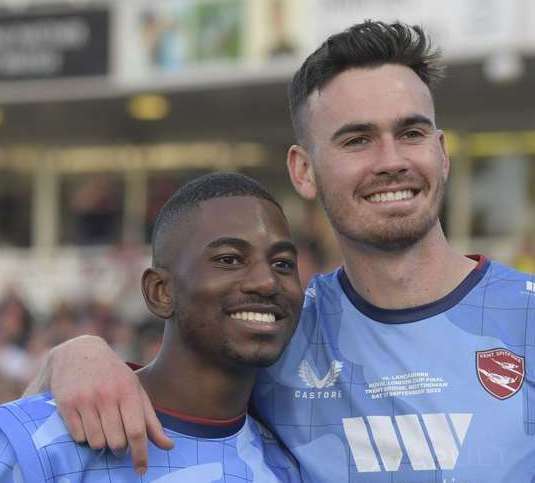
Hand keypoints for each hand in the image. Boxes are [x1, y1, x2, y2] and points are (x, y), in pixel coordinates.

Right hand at [47, 335, 173, 473]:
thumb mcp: (136, 390)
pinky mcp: (66, 404)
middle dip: (119, 448)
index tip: (141, 470)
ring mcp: (86, 400)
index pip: (137, 431)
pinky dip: (84, 437)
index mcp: (128, 391)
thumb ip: (151, 420)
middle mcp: (107, 396)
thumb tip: (169, 446)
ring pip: (97, 443)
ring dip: (101, 444)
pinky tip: (87, 423)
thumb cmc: (114, 375)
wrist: (81, 352)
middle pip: (116, 442)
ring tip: (103, 429)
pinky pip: (78, 437)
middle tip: (118, 439)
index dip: (141, 454)